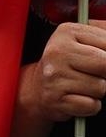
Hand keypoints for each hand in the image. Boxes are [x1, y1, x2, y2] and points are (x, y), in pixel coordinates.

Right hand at [14, 20, 105, 135]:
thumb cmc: (67, 63)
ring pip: (101, 87)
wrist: (38, 87)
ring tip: (82, 84)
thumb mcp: (84, 40)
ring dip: (97, 90)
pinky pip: (92, 105)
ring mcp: (54, 76)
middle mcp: (56, 52)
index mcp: (66, 32)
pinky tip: (77, 96)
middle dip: (105, 72)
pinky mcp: (55, 98)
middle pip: (105, 64)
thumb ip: (103, 34)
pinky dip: (90, 105)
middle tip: (93, 72)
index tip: (99, 60)